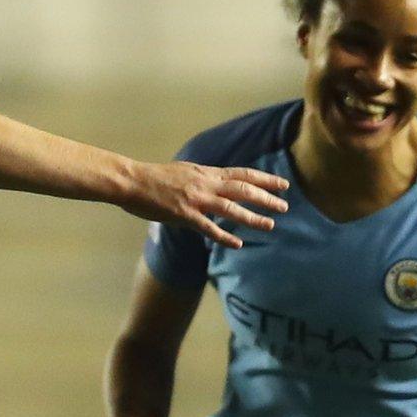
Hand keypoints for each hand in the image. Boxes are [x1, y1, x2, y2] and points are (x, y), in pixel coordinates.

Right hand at [125, 162, 288, 248]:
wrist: (132, 181)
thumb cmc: (156, 178)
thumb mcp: (186, 171)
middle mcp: (206, 184)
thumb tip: (220, 183)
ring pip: (231, 208)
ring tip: (270, 225)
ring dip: (252, 218)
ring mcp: (196, 199)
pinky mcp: (184, 214)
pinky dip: (224, 236)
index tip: (283, 184)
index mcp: (207, 173)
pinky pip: (208, 227)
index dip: (265, 179)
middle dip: (266, 198)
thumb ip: (205, 179)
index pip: (242, 174)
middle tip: (285, 206)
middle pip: (243, 189)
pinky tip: (237, 244)